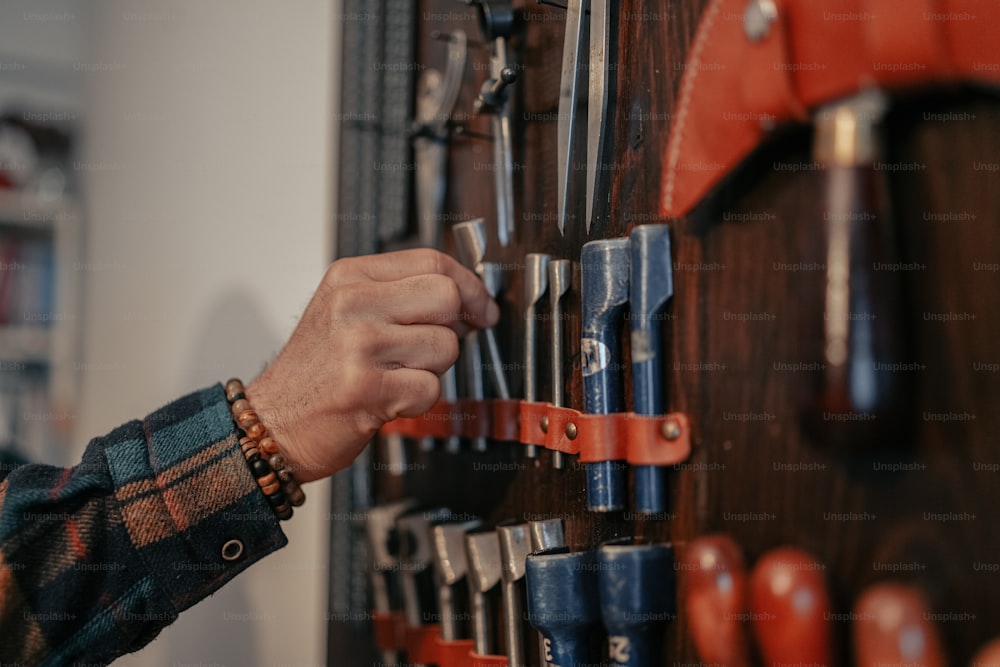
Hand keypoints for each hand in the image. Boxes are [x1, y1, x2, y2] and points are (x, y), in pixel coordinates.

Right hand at [245, 249, 498, 482]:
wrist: (270, 423)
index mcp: (349, 277)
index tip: (482, 307)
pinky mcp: (368, 389)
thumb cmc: (315, 373)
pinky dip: (417, 402)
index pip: (432, 261)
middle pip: (447, 296)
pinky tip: (387, 400)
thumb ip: (400, 296)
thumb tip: (469, 299)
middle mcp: (352, 304)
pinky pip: (431, 388)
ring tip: (394, 376)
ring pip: (445, 346)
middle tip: (433, 348)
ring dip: (431, 370)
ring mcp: (359, 345)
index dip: (470, 285)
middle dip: (454, 328)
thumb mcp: (346, 312)